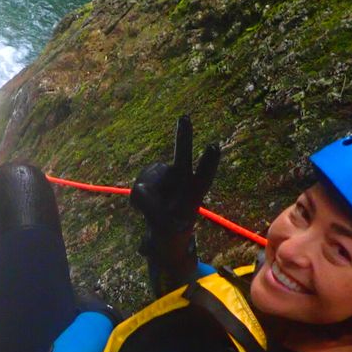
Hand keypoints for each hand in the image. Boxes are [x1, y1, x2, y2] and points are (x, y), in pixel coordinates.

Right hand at [130, 115, 218, 235]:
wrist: (164, 233)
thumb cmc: (172, 233)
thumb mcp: (165, 230)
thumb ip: (153, 211)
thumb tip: (138, 188)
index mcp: (195, 193)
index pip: (204, 176)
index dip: (208, 162)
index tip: (213, 146)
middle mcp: (183, 178)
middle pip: (182, 154)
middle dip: (183, 136)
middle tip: (185, 117)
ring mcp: (166, 175)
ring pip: (150, 176)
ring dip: (146, 195)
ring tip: (150, 213)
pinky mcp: (151, 177)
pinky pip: (139, 184)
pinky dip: (138, 199)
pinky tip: (142, 208)